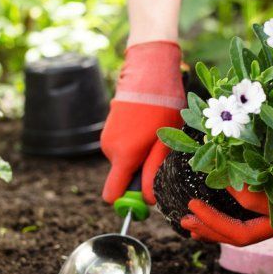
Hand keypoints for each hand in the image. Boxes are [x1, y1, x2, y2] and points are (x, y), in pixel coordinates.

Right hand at [101, 41, 184, 204]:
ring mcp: (107, 137)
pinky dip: (134, 143)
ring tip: (154, 134)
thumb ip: (153, 172)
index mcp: (123, 156)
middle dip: (139, 174)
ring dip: (139, 156)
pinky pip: (122, 147)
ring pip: (124, 162)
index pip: (112, 196)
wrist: (149, 72)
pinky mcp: (109, 128)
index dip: (128, 201)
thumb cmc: (163, 107)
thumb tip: (148, 199)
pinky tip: (146, 126)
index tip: (144, 196)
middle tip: (159, 153)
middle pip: (122, 178)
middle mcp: (110, 149)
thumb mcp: (165, 143)